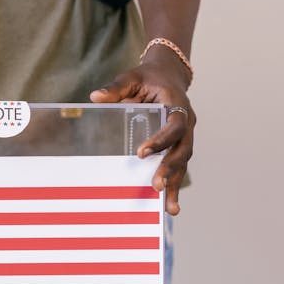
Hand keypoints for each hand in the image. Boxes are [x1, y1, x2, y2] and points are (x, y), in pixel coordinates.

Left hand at [90, 54, 194, 214]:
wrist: (168, 75)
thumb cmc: (148, 77)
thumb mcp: (131, 76)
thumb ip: (116, 87)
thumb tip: (95, 97)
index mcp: (177, 104)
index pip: (174, 125)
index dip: (161, 140)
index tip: (141, 153)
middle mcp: (187, 121)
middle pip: (183, 149)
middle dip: (170, 168)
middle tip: (156, 185)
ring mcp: (186, 135)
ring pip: (183, 162)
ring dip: (176, 184)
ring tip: (169, 208)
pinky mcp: (179, 145)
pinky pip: (178, 166)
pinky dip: (174, 185)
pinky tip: (169, 205)